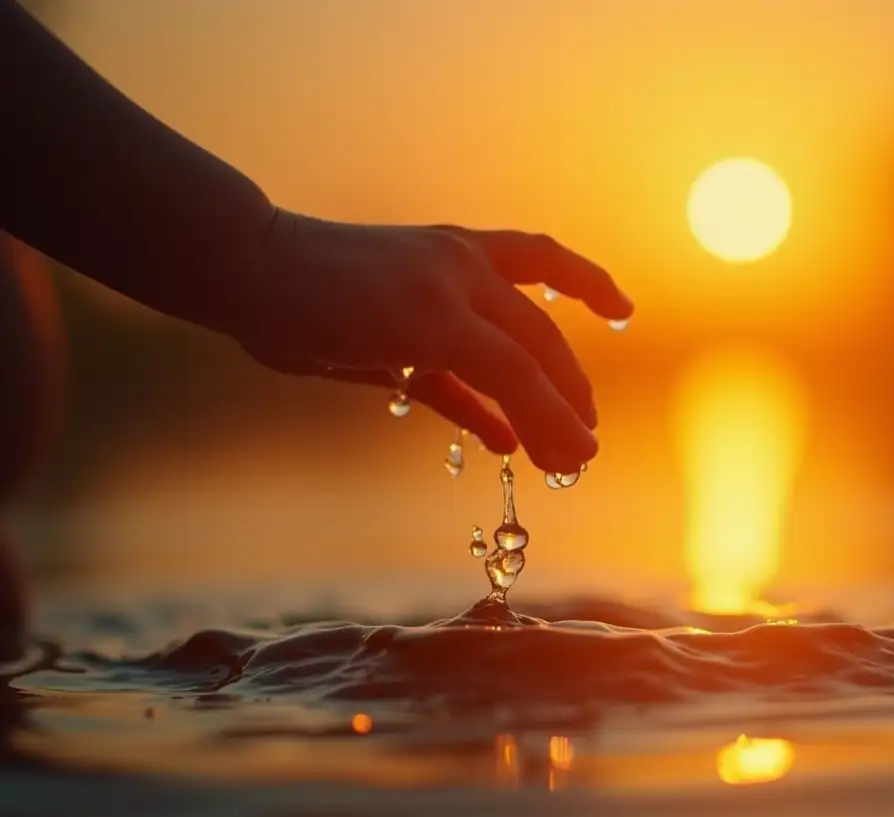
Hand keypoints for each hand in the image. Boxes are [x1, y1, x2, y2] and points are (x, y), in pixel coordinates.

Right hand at [235, 211, 632, 473]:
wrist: (244, 263)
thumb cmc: (302, 300)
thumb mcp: (389, 344)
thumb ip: (449, 385)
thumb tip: (504, 436)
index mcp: (453, 252)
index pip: (539, 261)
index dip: (587, 282)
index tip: (621, 308)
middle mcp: (462, 262)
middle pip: (540, 335)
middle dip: (570, 390)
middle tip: (588, 435)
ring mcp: (448, 287)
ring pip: (529, 361)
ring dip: (559, 415)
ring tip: (578, 459)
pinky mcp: (429, 320)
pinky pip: (501, 378)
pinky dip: (526, 418)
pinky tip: (535, 451)